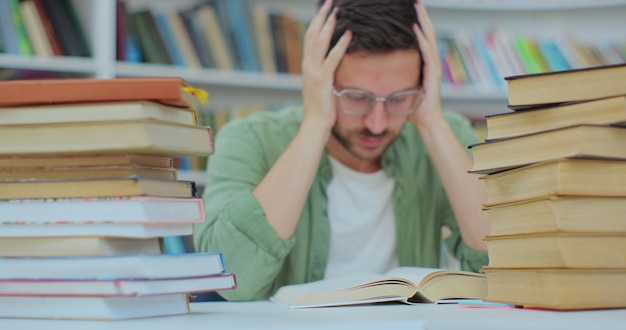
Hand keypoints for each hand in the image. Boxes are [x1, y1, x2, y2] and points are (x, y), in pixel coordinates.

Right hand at [301, 0, 351, 131]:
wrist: (314, 124)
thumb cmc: (320, 109)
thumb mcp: (320, 87)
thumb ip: (323, 75)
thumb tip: (330, 67)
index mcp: (307, 66)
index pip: (310, 38)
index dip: (317, 22)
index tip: (324, 10)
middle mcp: (308, 66)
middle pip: (313, 34)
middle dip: (321, 16)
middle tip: (329, 2)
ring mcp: (314, 72)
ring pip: (320, 42)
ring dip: (329, 24)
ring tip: (337, 11)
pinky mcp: (323, 80)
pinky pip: (333, 58)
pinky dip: (340, 45)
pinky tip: (348, 33)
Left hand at [410, 0, 443, 127]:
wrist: (427, 121)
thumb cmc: (415, 107)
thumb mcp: (405, 86)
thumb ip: (400, 76)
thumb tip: (384, 71)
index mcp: (425, 63)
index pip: (422, 38)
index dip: (418, 23)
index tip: (411, 10)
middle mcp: (431, 62)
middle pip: (428, 33)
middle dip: (422, 16)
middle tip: (416, 1)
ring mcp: (434, 66)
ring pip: (429, 38)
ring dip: (424, 22)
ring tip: (418, 7)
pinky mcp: (433, 73)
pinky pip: (427, 52)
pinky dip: (422, 39)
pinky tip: (416, 28)